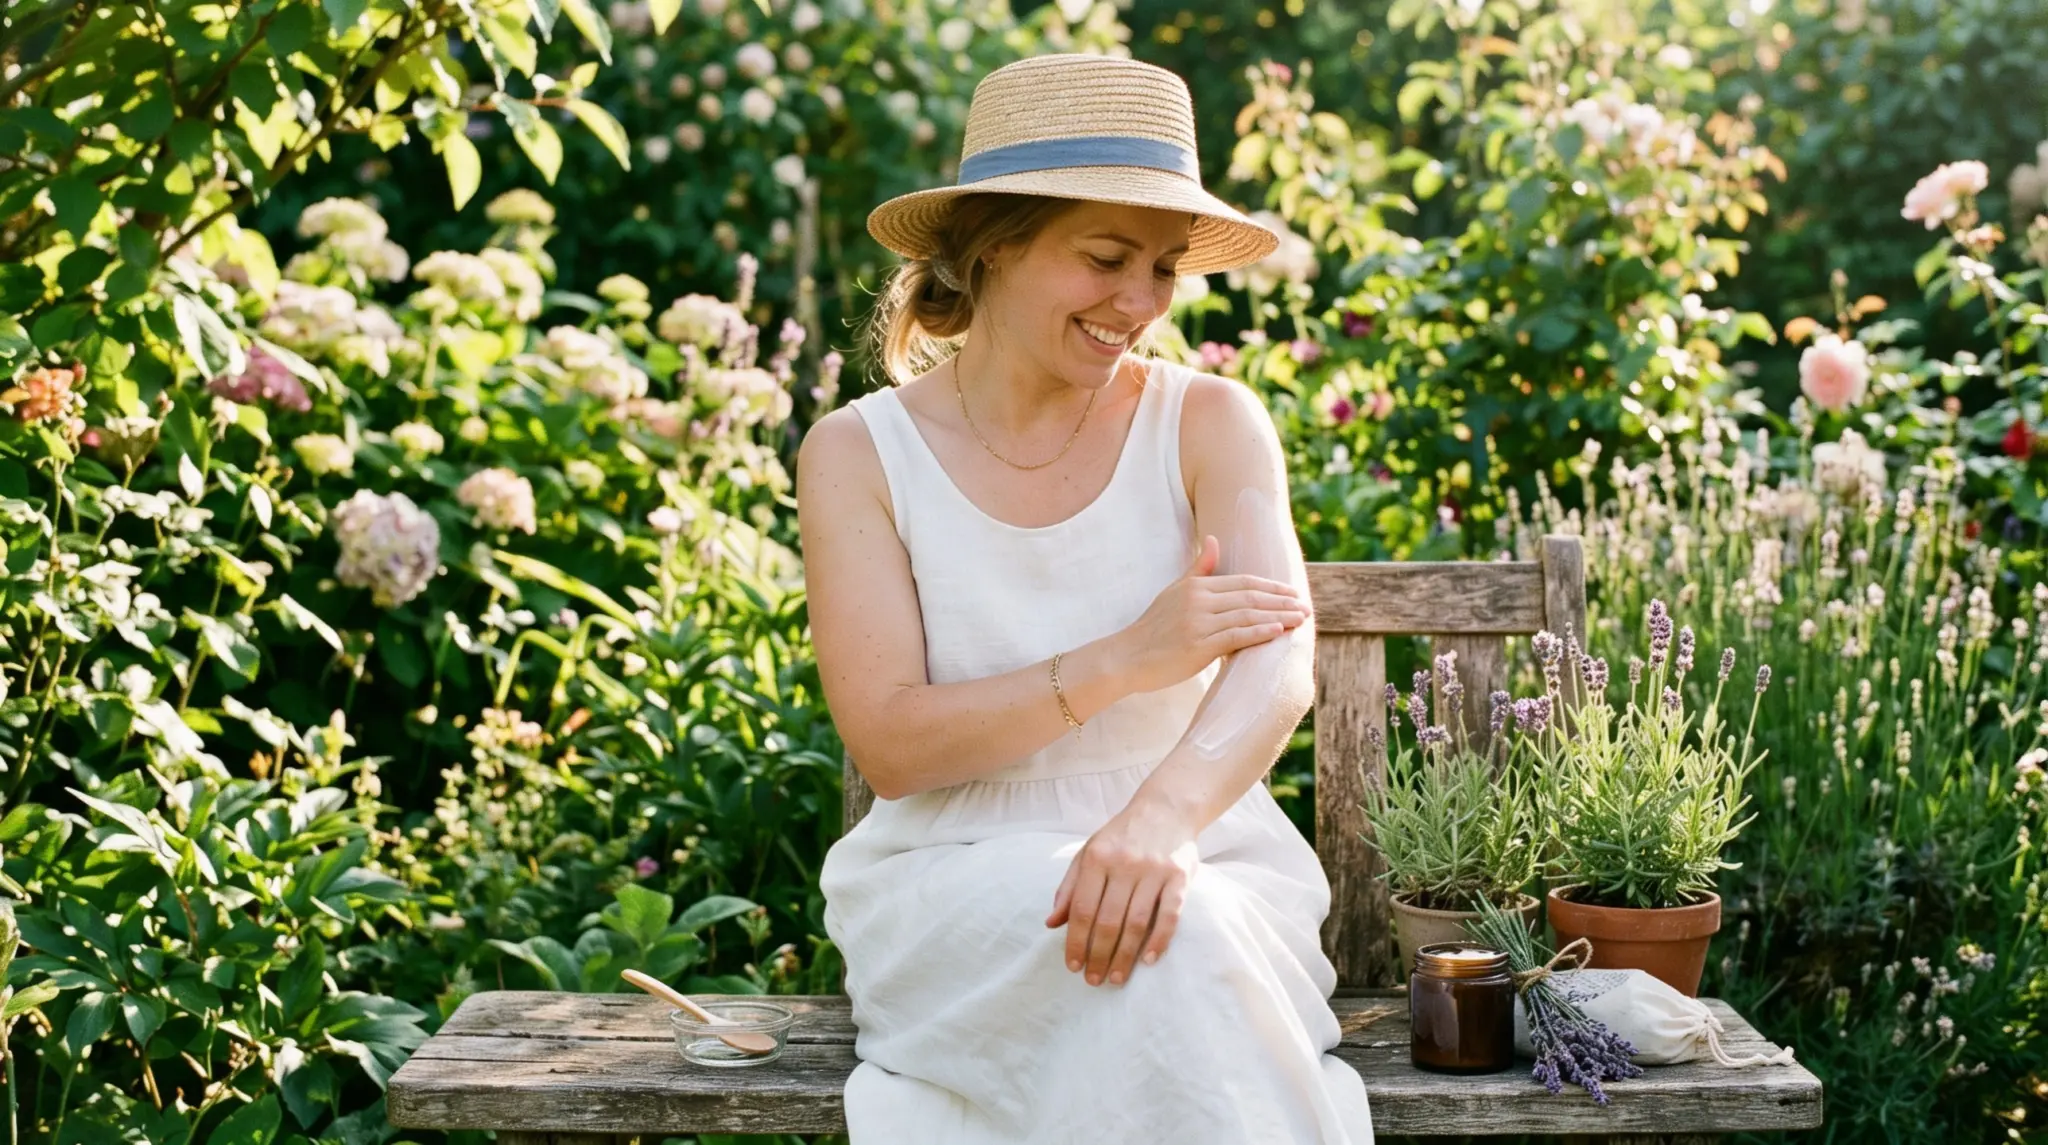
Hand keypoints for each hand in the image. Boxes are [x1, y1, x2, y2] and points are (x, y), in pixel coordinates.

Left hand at [1044, 803, 1200, 986]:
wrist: (1166, 808)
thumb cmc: (1121, 836)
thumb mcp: (1088, 852)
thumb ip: (1069, 887)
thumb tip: (1051, 923)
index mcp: (1096, 858)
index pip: (1081, 909)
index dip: (1075, 941)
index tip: (1072, 966)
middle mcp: (1124, 864)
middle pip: (1107, 920)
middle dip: (1098, 955)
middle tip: (1094, 981)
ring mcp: (1154, 870)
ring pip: (1136, 922)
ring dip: (1125, 955)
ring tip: (1117, 978)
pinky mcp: (1180, 876)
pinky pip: (1169, 914)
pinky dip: (1160, 940)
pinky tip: (1150, 960)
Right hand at [1112, 535, 1307, 693]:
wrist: (1126, 657)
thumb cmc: (1153, 627)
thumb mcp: (1174, 592)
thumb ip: (1198, 569)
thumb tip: (1213, 540)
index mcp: (1196, 586)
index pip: (1242, 581)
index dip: (1270, 587)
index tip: (1292, 593)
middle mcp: (1199, 600)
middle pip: (1250, 596)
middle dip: (1281, 601)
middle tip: (1306, 607)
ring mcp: (1198, 623)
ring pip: (1247, 615)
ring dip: (1278, 617)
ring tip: (1300, 620)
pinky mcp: (1198, 646)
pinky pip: (1235, 636)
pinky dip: (1259, 632)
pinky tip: (1277, 631)